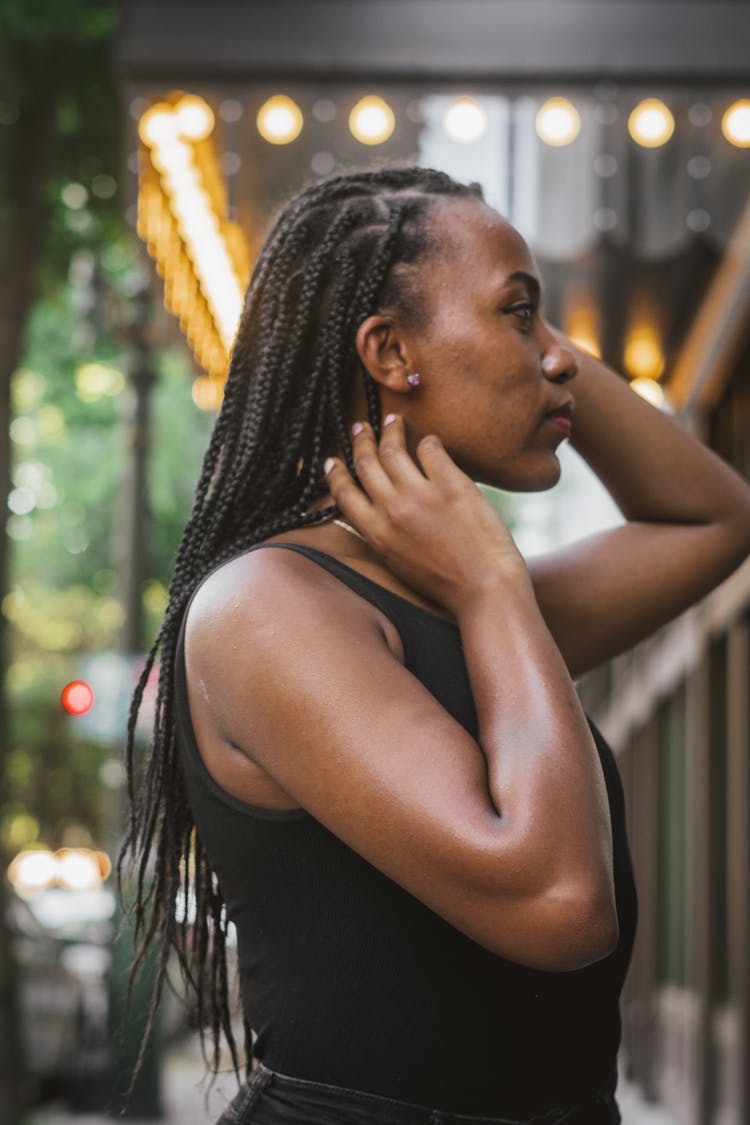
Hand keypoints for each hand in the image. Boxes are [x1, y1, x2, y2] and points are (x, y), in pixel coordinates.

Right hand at [324, 415, 529, 614]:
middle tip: (361, 427)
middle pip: (366, 463)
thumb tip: (372, 513)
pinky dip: (428, 441)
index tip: (333, 460)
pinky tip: (431, 441)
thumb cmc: (446, 584)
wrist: (485, 589)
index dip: (335, 473)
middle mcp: (392, 510)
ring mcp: (420, 495)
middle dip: (361, 440)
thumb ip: (383, 537)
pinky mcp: (450, 484)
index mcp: (376, 534)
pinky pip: (430, 448)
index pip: (343, 494)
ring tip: (393, 421)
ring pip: (393, 449)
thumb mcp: (400, 564)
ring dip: (390, 430)